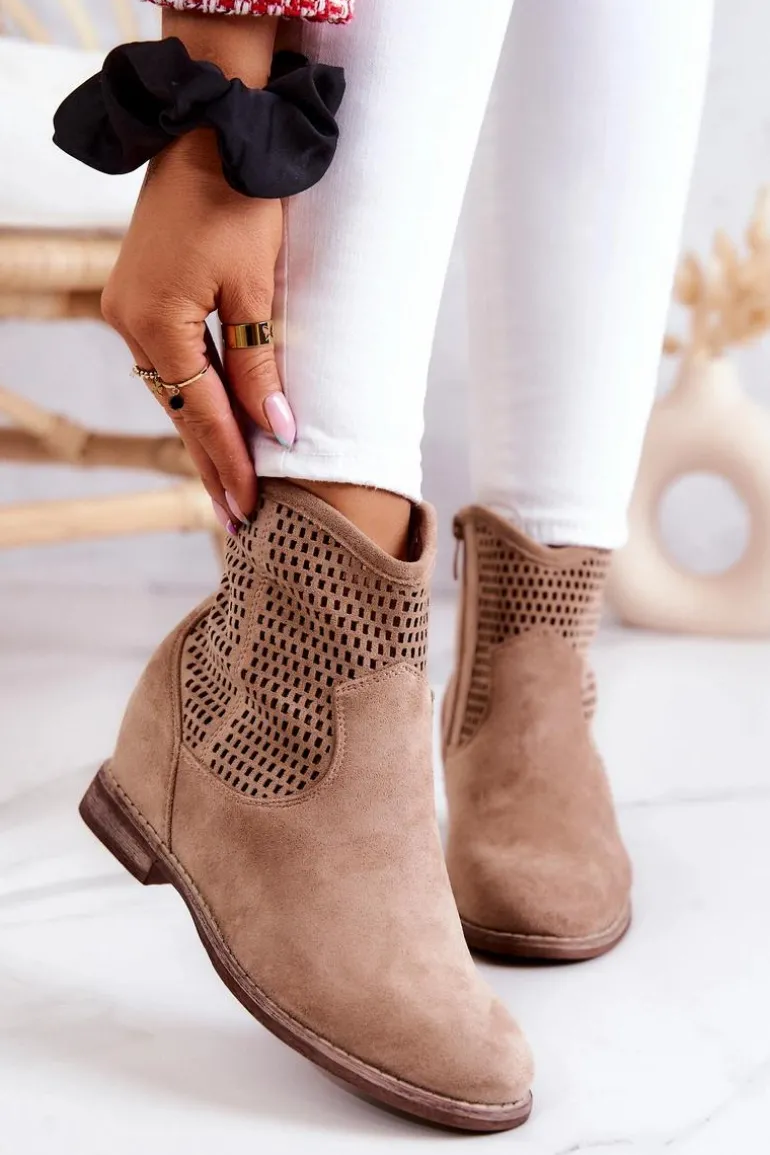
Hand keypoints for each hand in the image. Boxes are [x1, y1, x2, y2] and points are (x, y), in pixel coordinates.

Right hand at [102, 128, 294, 528]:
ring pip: (175, 392)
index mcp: (156, 323)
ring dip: (205, 437)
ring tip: (229, 489)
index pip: (202, 413)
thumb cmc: (238, 200)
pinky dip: (196, 399)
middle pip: (181, 412)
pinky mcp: (139, 300)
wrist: (206, 131)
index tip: (250, 508)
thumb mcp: (257, 290)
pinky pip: (170, 366)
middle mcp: (131, 324)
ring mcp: (129, 311)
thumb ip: (260, 366)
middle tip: (238, 521)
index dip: (230, 463)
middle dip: (212, 466)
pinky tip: (213, 429)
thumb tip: (277, 432)